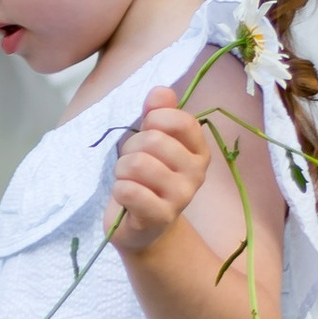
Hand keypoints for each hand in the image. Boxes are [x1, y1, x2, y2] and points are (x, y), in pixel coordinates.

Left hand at [109, 89, 210, 253]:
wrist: (142, 227)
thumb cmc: (146, 178)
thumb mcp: (151, 141)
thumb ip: (157, 113)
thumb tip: (161, 91)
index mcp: (198, 150)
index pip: (181, 120)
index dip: (154, 119)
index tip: (147, 131)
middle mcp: (197, 173)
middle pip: (153, 140)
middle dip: (131, 147)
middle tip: (132, 163)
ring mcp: (181, 197)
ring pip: (138, 164)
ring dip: (122, 168)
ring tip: (127, 179)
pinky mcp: (160, 217)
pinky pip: (129, 190)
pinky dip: (119, 190)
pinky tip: (125, 197)